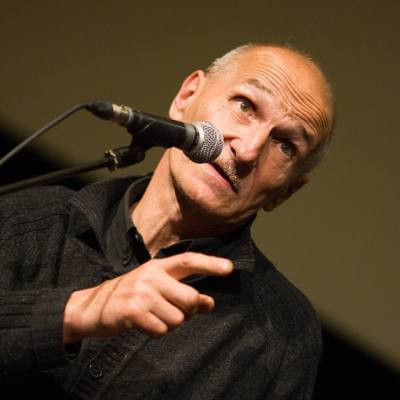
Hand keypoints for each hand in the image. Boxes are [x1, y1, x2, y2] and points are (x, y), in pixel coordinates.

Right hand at [63, 252, 232, 343]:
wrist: (91, 307)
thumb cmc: (129, 296)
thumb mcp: (155, 287)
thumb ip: (182, 292)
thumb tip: (210, 302)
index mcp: (158, 266)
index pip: (188, 261)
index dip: (210, 264)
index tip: (229, 268)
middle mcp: (152, 275)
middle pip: (190, 298)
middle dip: (188, 311)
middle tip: (172, 311)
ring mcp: (142, 292)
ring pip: (178, 318)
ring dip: (169, 324)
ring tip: (153, 317)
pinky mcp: (134, 311)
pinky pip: (161, 330)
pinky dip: (156, 332)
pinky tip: (143, 324)